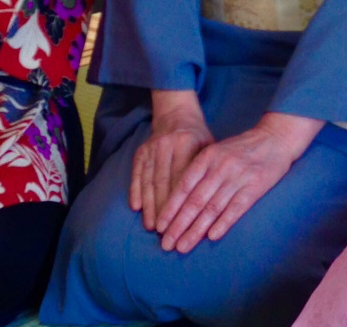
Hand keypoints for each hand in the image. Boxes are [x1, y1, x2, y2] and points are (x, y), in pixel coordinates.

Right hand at [130, 90, 214, 230]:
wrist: (176, 114)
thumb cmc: (198, 138)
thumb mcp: (209, 148)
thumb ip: (207, 171)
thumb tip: (210, 205)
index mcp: (187, 144)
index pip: (183, 179)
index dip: (181, 203)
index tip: (183, 223)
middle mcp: (166, 146)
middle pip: (163, 183)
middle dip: (164, 210)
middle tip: (166, 232)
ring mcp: (151, 148)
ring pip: (149, 181)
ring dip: (149, 206)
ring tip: (151, 226)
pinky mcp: (140, 151)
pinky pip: (136, 174)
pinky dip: (136, 191)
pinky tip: (136, 208)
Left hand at [156, 112, 322, 252]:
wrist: (274, 139)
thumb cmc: (241, 149)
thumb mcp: (216, 152)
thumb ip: (199, 170)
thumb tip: (176, 199)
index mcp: (207, 156)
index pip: (183, 186)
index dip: (170, 208)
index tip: (159, 226)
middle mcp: (220, 167)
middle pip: (195, 201)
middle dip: (178, 225)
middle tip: (166, 243)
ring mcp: (238, 177)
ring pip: (212, 208)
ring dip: (196, 230)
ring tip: (183, 246)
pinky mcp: (255, 186)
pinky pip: (236, 208)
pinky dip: (223, 223)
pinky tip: (211, 237)